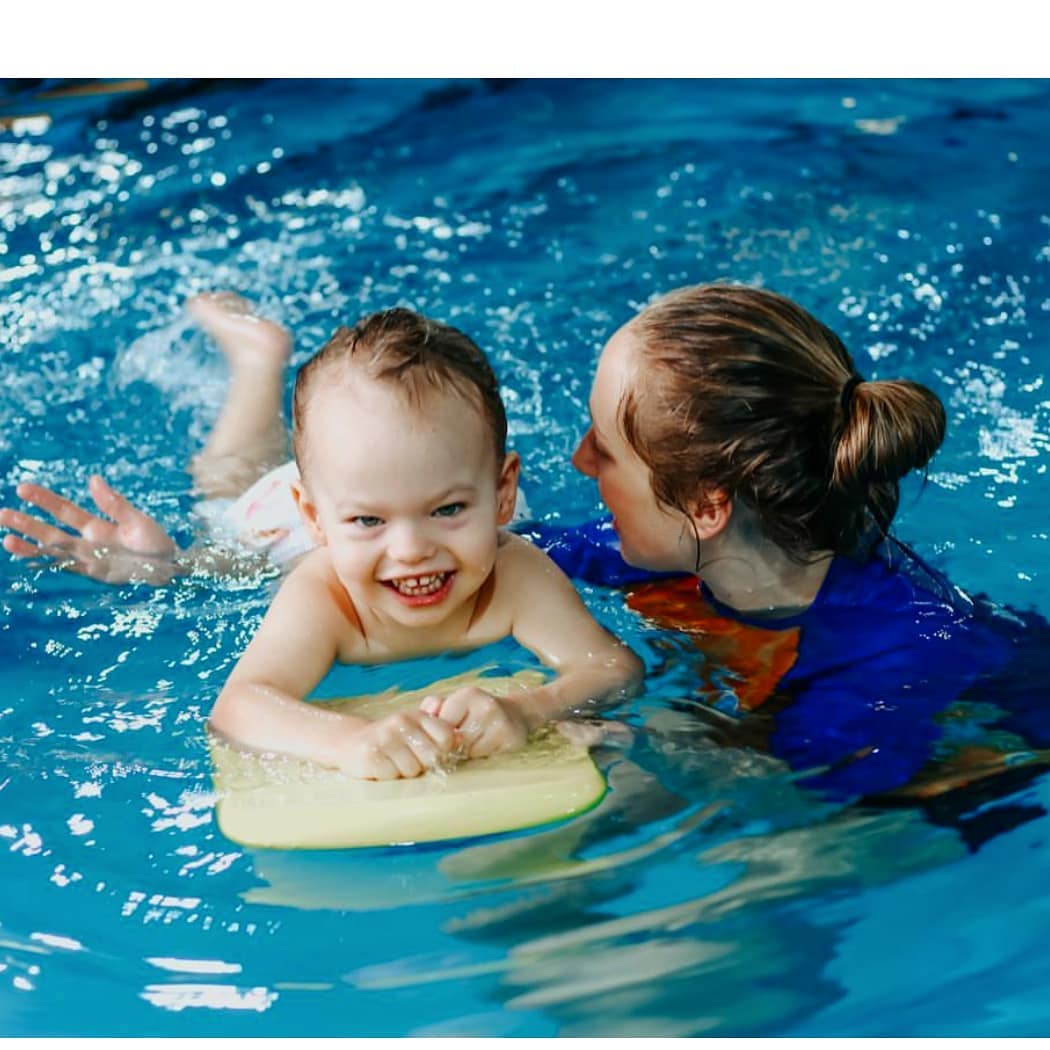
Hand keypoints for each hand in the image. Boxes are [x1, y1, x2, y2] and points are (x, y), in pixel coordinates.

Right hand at [0, 475, 179, 583]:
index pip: (65, 511)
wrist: (172, 570)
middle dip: (27, 523)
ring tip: (7, 539)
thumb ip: (114, 504)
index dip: (44, 500)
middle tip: (1, 514)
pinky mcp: (94, 574)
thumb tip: (92, 479)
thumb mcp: (136, 521)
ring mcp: (89, 559)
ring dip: (30, 546)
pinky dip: (49, 565)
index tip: (23, 488)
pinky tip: (30, 560)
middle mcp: (88, 542)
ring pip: (53, 551)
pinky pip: (67, 568)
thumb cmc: (157, 544)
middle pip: (51, 531)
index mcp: (98, 525)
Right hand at [339, 710, 458, 779]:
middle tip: (407, 758)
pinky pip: (393, 776)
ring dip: (404, 772)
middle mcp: (401, 722)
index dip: (441, 751)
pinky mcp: (371, 755)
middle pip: (432, 757)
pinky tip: (381, 765)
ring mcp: (385, 738)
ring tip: (392, 761)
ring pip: (413, 770)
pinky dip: (389, 775)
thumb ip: (439, 732)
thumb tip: (462, 739)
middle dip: (422, 765)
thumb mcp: (414, 728)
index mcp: (416, 715)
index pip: (446, 738)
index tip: (428, 753)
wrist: (350, 742)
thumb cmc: (391, 739)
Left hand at [419, 686, 530, 758]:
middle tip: (461, 741)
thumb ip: (434, 708)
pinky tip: (487, 746)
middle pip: (455, 740)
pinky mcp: (510, 738)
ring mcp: (500, 722)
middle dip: (453, 746)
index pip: (442, 725)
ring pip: (469, 750)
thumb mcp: (455, 704)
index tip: (445, 735)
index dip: (440, 735)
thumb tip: (424, 715)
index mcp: (468, 695)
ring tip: (475, 742)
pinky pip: (485, 756)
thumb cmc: (476, 712)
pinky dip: (482, 755)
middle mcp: (485, 705)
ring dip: (467, 752)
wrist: (516, 714)